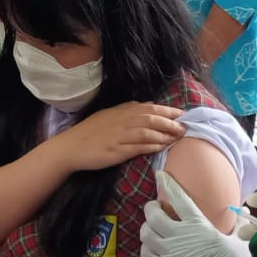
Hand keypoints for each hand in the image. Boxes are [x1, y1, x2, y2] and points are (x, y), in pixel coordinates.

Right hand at [51, 102, 185, 172]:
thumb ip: (128, 109)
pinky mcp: (116, 151)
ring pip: (147, 131)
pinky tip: (161, 147)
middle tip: (184, 128)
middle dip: (171, 122)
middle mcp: (122, 121)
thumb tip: (148, 105)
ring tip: (177, 138)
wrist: (71, 147)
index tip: (182, 115)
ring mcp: (119, 136)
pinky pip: (138, 147)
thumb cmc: (91, 131)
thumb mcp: (109, 115)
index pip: (150, 108)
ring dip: (164, 134)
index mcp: (121, 111)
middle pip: (151, 118)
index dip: (168, 111)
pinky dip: (152, 146)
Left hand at [141, 171, 252, 256]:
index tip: (160, 175)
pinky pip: (145, 251)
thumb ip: (236, 226)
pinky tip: (152, 247)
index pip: (178, 197)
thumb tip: (243, 211)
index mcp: (198, 225)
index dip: (167, 184)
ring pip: (146, 232)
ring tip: (152, 228)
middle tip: (154, 208)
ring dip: (147, 227)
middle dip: (151, 207)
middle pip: (153, 213)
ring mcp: (167, 252)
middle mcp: (179, 235)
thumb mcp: (237, 244)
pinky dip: (147, 246)